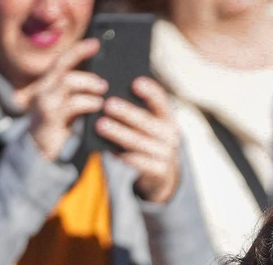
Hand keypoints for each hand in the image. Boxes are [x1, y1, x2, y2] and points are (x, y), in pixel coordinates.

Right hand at [18, 37, 106, 161]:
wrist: (40, 156)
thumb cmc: (58, 132)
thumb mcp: (69, 110)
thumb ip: (79, 95)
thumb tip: (104, 83)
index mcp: (47, 85)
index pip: (62, 60)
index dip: (78, 50)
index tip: (96, 43)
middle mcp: (42, 90)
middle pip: (63, 66)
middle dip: (85, 65)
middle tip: (105, 81)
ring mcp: (44, 102)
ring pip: (67, 81)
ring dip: (89, 84)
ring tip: (104, 92)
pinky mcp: (48, 117)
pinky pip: (71, 103)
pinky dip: (89, 102)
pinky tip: (98, 106)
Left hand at [97, 76, 182, 204]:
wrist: (162, 173)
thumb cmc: (148, 140)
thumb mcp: (148, 125)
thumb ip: (137, 112)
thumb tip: (110, 97)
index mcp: (168, 118)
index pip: (161, 101)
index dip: (150, 91)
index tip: (135, 82)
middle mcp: (171, 135)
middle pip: (147, 122)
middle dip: (127, 113)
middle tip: (108, 104)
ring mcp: (167, 154)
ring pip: (140, 142)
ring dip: (119, 133)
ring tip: (101, 125)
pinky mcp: (160, 171)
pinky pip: (139, 163)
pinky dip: (124, 156)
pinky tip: (109, 149)